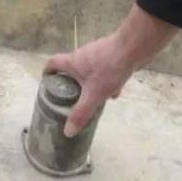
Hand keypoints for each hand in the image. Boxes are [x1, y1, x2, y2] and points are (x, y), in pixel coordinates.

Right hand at [44, 5, 178, 137]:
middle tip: (71, 96)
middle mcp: (81, 55)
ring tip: (95, 98)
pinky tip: (115, 92)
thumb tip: (68, 132)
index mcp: (72, 62)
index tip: (47, 82)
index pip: (52, 63)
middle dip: (70, 82)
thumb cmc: (109, 69)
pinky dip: (106, 80)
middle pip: (70, 67)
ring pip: (89, 70)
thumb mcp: (94, 95)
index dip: (48, 72)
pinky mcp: (111, 54)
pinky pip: (104, 69)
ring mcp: (97, 53)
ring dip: (90, 83)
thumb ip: (81, 113)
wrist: (134, 48)